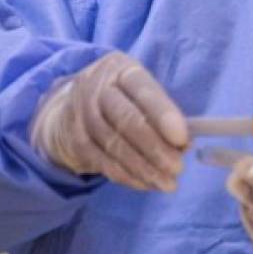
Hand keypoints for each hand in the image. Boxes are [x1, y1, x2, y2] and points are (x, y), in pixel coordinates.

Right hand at [30, 52, 187, 190]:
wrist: (68, 107)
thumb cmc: (120, 99)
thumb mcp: (139, 93)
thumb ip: (161, 113)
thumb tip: (184, 145)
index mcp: (121, 69)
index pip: (143, 90)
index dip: (163, 114)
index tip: (182, 139)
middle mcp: (96, 87)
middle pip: (127, 119)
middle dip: (155, 147)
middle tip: (178, 168)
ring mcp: (81, 114)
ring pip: (114, 145)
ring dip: (144, 168)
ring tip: (167, 183)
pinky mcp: (75, 140)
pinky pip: (103, 162)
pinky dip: (127, 176)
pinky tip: (145, 184)